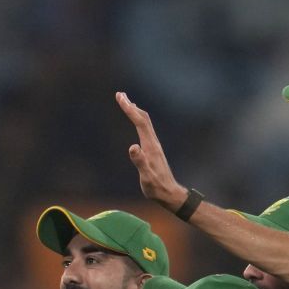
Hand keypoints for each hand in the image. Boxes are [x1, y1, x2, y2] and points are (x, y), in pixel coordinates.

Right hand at [115, 92, 187, 209]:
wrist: (169, 194)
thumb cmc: (156, 188)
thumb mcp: (146, 177)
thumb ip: (140, 162)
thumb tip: (132, 146)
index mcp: (150, 146)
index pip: (139, 122)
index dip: (129, 109)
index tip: (120, 97)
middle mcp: (153, 142)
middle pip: (143, 119)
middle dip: (131, 106)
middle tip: (120, 94)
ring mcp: (154, 145)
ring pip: (145, 123)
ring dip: (135, 111)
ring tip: (126, 103)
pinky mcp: (153, 150)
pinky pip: (145, 130)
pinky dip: (139, 121)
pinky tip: (136, 122)